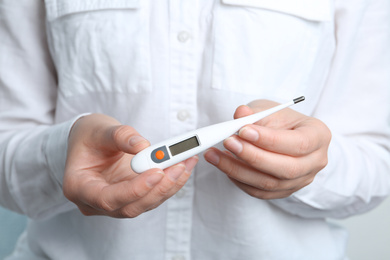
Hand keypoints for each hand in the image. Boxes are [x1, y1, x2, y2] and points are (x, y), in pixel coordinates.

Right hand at [64, 114, 197, 217]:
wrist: (90, 141)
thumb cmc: (89, 136)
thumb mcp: (99, 129)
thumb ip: (120, 136)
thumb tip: (143, 146)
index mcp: (79, 187)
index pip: (107, 199)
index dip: (134, 190)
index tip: (156, 173)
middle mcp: (96, 202)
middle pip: (130, 206)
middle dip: (158, 188)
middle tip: (178, 165)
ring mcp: (116, 202)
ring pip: (146, 203)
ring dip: (169, 185)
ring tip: (186, 162)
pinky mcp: (132, 197)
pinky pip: (153, 195)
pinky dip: (170, 182)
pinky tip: (183, 166)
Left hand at [204, 100, 330, 199]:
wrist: (283, 134)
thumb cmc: (280, 119)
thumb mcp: (269, 109)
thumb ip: (255, 113)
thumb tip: (240, 114)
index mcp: (318, 136)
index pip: (298, 143)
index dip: (270, 140)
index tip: (243, 130)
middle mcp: (315, 162)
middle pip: (286, 168)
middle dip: (252, 156)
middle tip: (227, 142)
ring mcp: (301, 180)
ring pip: (269, 183)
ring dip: (237, 169)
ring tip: (215, 154)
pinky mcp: (284, 191)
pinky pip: (260, 192)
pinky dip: (239, 180)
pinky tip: (224, 165)